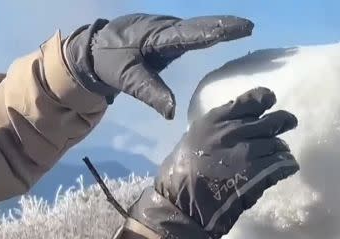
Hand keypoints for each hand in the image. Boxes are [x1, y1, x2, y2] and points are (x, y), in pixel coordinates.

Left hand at [63, 14, 252, 118]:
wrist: (91, 49)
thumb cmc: (109, 63)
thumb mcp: (126, 79)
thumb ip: (149, 92)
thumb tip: (172, 112)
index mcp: (157, 37)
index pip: (191, 34)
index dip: (215, 31)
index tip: (238, 28)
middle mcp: (164, 28)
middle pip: (199, 26)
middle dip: (224, 25)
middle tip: (249, 26)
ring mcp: (165, 30)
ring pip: (196, 27)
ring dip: (219, 27)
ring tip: (243, 29)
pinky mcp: (166, 36)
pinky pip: (191, 33)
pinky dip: (208, 32)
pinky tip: (220, 35)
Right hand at [128, 87, 298, 238]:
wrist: (179, 202)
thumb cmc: (181, 172)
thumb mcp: (195, 137)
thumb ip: (218, 128)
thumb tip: (240, 123)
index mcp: (216, 120)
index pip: (250, 101)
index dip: (265, 99)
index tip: (271, 100)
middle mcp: (233, 131)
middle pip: (271, 122)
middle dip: (284, 122)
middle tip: (290, 124)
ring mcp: (246, 152)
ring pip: (278, 144)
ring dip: (282, 150)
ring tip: (282, 156)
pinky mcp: (256, 174)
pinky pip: (282, 165)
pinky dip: (287, 166)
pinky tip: (288, 168)